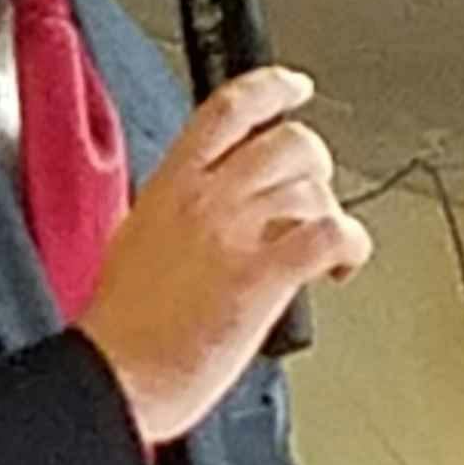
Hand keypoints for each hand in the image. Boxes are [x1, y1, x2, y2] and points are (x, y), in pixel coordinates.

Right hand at [77, 66, 369, 446]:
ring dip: (332, 216)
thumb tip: (207, 214)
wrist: (115, 376)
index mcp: (171, 186)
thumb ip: (177, 213)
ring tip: (326, 250)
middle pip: (288, 143)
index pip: (228, 109)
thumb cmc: (121, 329)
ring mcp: (236, 234)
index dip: (272, 88)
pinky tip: (340, 266)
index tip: (295, 88)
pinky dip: (349, 245)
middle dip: (315, 167)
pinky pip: (328, 235)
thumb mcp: (135, 242)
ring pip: (314, 189)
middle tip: (314, 196)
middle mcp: (207, 199)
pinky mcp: (263, 275)